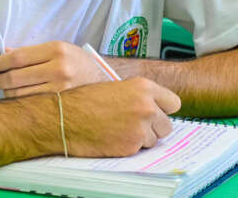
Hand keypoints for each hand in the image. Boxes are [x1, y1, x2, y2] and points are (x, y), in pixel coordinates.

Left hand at [0, 41, 110, 97]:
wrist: (101, 80)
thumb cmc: (75, 61)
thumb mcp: (58, 48)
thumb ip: (31, 51)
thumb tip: (4, 53)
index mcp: (56, 50)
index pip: (18, 58)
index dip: (0, 62)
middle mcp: (58, 69)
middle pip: (15, 78)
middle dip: (0, 79)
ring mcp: (59, 90)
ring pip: (19, 95)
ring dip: (7, 92)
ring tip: (9, 87)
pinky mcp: (60, 105)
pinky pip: (29, 105)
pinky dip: (19, 101)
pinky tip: (19, 96)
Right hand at [59, 78, 180, 156]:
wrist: (64, 118)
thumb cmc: (83, 101)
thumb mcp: (115, 88)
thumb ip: (137, 96)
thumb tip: (152, 107)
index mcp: (144, 88)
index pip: (173, 103)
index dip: (163, 109)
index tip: (156, 113)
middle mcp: (147, 107)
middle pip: (167, 125)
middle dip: (153, 127)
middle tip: (134, 126)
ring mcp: (141, 128)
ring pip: (154, 140)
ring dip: (141, 139)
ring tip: (119, 130)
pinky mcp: (132, 146)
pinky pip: (139, 150)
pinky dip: (129, 147)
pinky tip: (113, 138)